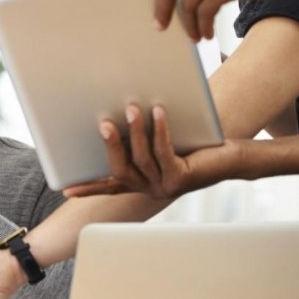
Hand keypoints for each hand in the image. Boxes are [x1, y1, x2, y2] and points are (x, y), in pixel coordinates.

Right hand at [63, 104, 243, 198]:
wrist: (231, 159)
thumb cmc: (194, 147)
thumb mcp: (161, 145)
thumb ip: (140, 142)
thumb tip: (120, 114)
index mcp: (141, 185)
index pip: (109, 187)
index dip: (88, 189)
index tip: (67, 189)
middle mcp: (150, 190)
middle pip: (120, 171)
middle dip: (111, 146)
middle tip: (104, 124)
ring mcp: (165, 186)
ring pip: (141, 159)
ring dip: (135, 131)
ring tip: (133, 108)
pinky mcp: (181, 178)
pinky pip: (164, 151)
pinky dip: (159, 130)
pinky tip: (158, 112)